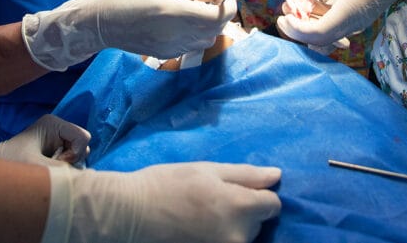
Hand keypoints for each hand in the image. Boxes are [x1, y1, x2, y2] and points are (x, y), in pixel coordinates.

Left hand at [0, 114, 89, 166]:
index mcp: (54, 124)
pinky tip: (49, 168)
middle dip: (72, 159)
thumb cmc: (13, 162)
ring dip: (68, 165)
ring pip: (79, 154)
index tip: (59, 161)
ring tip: (49, 166)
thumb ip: (62, 170)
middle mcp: (59, 129)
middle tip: (52, 165)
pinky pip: (71, 159)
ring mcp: (58, 139)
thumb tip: (82, 175)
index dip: (76, 153)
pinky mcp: (56, 149)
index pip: (83, 136)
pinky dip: (64, 167)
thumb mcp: (37, 166)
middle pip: (83, 145)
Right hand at [22, 0, 236, 70]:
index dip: (229, 6)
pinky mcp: (166, 55)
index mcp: (176, 11)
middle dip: (222, 15)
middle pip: (215, 30)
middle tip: (215, 1)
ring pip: (206, 40)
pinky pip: (191, 46)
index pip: (219, 16)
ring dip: (210, 26)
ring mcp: (172, 48)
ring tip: (200, 10)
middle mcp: (177, 34)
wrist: (101, 20)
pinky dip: (196, 34)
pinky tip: (184, 22)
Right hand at [43, 162, 281, 242]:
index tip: (234, 191)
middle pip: (256, 223)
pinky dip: (216, 238)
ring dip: (229, 228)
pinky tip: (195, 230)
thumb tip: (277, 176)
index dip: (256, 195)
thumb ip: (245, 174)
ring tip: (200, 217)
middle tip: (210, 202)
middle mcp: (238, 237)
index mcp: (240, 207)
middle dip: (241, 212)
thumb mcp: (207, 170)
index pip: (272, 205)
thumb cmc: (167, 184)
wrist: (129, 214)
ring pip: (240, 237)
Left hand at [276, 0, 406, 48]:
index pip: (318, 34)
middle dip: (298, 31)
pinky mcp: (358, 20)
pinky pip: (335, 28)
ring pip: (327, 37)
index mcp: (349, 12)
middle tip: (284, 13)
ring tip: (293, 5)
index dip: (297, 30)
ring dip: (307, 26)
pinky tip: (309, 5)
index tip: (284, 15)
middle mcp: (353, 24)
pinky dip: (318, 21)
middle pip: (320, 41)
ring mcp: (357, 24)